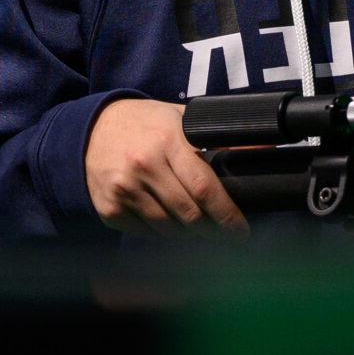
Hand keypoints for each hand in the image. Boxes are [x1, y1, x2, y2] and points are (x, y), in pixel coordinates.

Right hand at [84, 98, 248, 237]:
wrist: (89, 130)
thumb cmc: (144, 125)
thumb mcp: (180, 120)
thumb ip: (217, 137)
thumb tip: (264, 148)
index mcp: (167, 141)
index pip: (204, 187)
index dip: (226, 214)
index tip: (241, 230)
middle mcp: (144, 166)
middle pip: (188, 214)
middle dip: (212, 229)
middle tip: (225, 233)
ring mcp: (124, 189)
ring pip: (168, 228)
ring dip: (187, 233)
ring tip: (197, 226)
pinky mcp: (108, 208)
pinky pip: (145, 232)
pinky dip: (160, 232)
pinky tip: (167, 221)